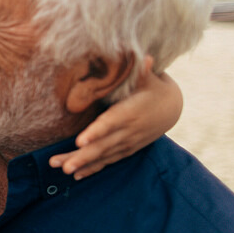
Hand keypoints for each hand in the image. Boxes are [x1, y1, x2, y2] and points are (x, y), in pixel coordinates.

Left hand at [50, 57, 182, 179]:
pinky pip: (108, 161)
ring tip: (62, 170)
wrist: (172, 107)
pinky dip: (93, 168)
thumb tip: (144, 57)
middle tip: (61, 166)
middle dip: (81, 157)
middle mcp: (128, 132)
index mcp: (129, 113)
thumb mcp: (150, 78)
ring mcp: (127, 143)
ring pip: (102, 157)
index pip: (110, 125)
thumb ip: (142, 70)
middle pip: (102, 147)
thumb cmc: (153, 88)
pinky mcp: (127, 149)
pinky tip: (76, 175)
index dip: (96, 133)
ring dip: (81, 164)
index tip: (80, 141)